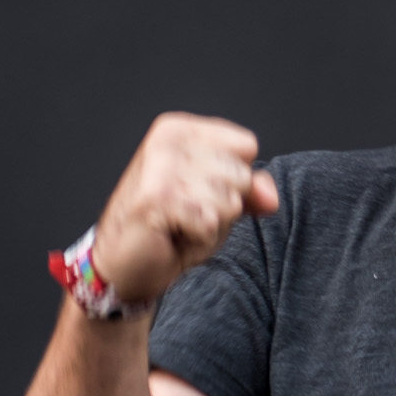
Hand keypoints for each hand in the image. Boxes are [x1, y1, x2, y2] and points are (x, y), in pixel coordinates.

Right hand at [91, 113, 279, 303]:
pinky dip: (199, 239)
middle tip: (188, 215)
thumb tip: (271, 197)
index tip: (202, 193)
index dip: (236, 180)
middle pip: (241, 175)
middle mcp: (168, 140)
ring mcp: (160, 167)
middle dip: (225, 206)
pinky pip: (211, 223)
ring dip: (211, 226)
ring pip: (230, 201)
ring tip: (181, 226)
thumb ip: (251, 190)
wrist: (125, 266)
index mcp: (181, 130)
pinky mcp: (156, 198)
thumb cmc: (170, 231)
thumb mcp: (220, 203)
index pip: (246, 146)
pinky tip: (172, 236)